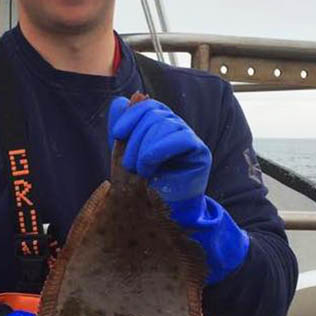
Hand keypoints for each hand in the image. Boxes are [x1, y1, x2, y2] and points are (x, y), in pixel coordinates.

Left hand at [108, 96, 249, 284]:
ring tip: (139, 170)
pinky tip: (150, 168)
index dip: (129, 115)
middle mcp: (174, 126)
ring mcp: (187, 137)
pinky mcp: (199, 151)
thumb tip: (120, 100)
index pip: (145, 105)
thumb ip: (123, 130)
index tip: (117, 134)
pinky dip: (157, 150)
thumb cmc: (143, 186)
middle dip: (134, 138)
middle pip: (152, 112)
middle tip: (128, 165)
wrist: (164, 214)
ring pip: (163, 123)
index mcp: (157, 124)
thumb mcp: (126, 155)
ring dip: (143, 147)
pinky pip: (178, 138)